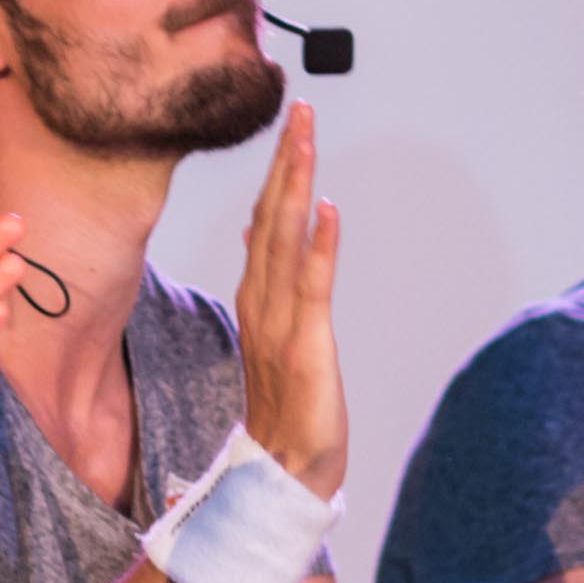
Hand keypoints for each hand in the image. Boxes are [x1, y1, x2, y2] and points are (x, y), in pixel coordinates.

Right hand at [232, 99, 346, 496]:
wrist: (286, 474)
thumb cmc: (286, 410)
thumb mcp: (274, 336)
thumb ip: (266, 283)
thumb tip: (257, 235)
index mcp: (256, 299)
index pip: (264, 222)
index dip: (277, 172)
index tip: (290, 125)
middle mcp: (263, 303)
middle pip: (271, 218)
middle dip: (287, 160)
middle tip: (300, 108)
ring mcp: (281, 322)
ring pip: (284, 239)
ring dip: (296, 184)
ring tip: (305, 136)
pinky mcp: (306, 345)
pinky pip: (311, 287)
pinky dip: (319, 246)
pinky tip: (327, 209)